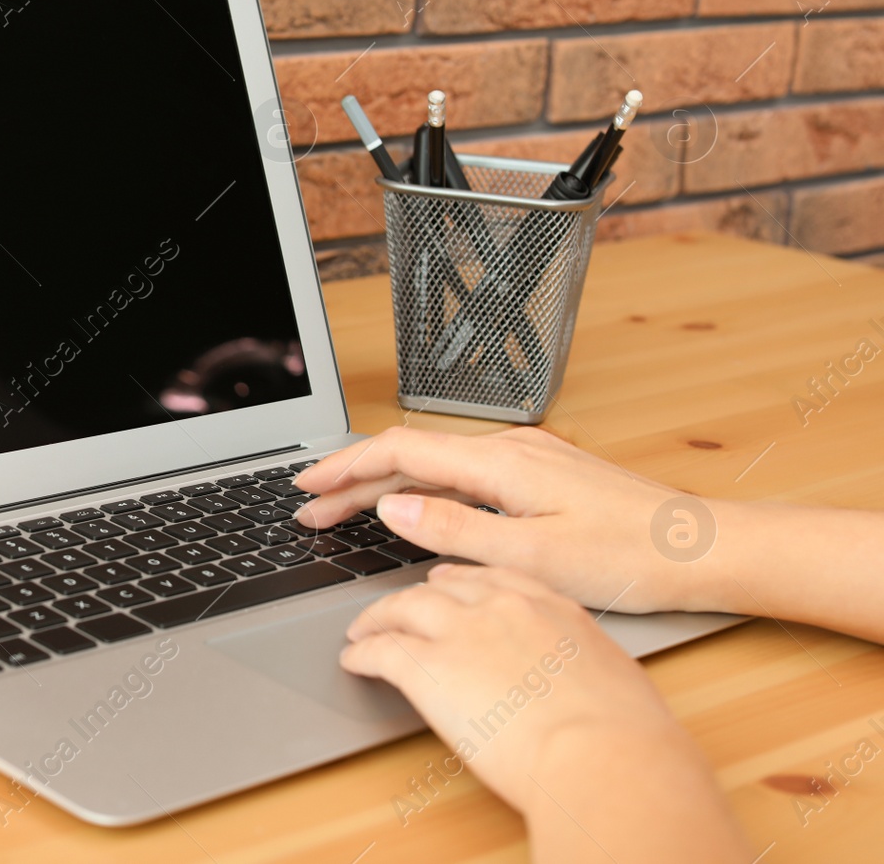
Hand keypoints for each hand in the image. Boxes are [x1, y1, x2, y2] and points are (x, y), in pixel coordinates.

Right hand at [296, 426, 725, 614]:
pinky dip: (423, 490)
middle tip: (308, 508)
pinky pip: (463, 473)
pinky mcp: (541, 475)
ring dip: (384, 486)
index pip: (399, 452)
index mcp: (500, 463)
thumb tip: (390, 508)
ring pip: (435, 465)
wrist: (703, 550)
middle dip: (352, 480)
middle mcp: (510, 449)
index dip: (344, 469)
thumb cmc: (630, 558)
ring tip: (343, 511)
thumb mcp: (532, 557)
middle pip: (410, 456)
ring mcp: (527, 458)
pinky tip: (411, 509)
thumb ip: (454, 531)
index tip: (304, 486)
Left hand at [343, 564, 748, 861]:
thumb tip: (574, 680)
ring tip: (363, 631)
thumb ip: (579, 663)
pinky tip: (355, 661)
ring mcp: (460, 632)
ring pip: (401, 609)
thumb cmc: (624, 732)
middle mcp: (501, 608)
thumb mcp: (611, 674)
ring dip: (376, 620)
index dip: (463, 582)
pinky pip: (381, 650)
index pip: (494, 578)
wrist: (602, 753)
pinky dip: (362, 653)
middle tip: (399, 605)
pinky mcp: (427, 667)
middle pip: (440, 589)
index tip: (449, 584)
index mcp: (550, 605)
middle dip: (414, 596)